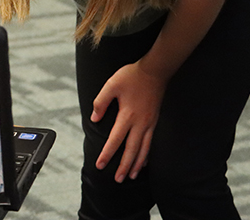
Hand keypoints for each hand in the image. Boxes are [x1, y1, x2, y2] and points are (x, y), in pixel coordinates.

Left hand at [91, 61, 166, 182]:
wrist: (155, 71)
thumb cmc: (132, 76)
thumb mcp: (111, 85)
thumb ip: (101, 102)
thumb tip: (94, 118)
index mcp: (127, 115)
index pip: (115, 140)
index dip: (107, 154)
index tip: (101, 165)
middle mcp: (139, 123)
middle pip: (131, 150)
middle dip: (124, 166)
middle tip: (117, 179)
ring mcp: (149, 123)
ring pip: (143, 149)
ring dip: (136, 164)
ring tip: (131, 176)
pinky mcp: (154, 121)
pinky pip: (151, 142)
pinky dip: (146, 154)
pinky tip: (144, 162)